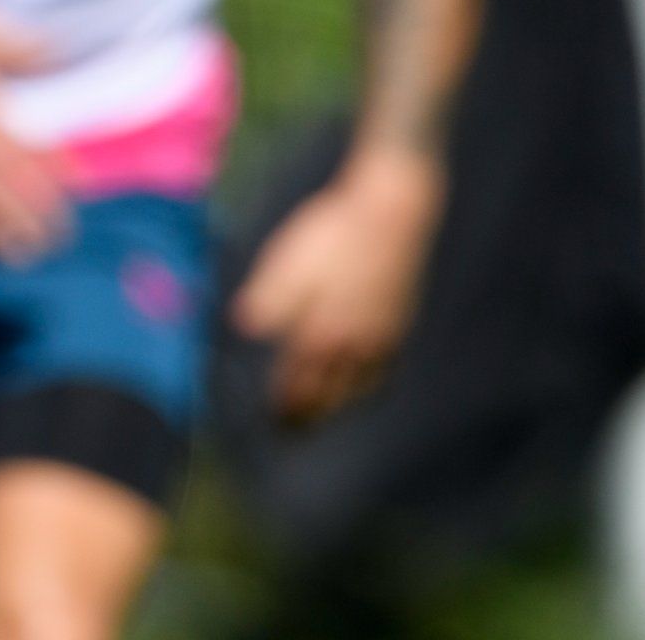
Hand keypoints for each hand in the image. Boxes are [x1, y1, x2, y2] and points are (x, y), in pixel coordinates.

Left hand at [230, 144, 443, 421]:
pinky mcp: (399, 322)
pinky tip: (364, 383)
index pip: (298, 382)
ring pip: (358, 387)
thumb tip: (245, 328)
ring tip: (323, 415)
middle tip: (292, 433)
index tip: (271, 423)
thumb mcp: (288, 261)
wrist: (393, 211)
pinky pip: (384, 369)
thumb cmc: (333, 233)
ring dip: (338, 406)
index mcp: (320, 330)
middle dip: (308, 416)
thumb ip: (268, 299)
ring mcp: (381, 336)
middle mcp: (353, 344)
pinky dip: (369, 385)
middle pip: (328, 393)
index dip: (283, 405)